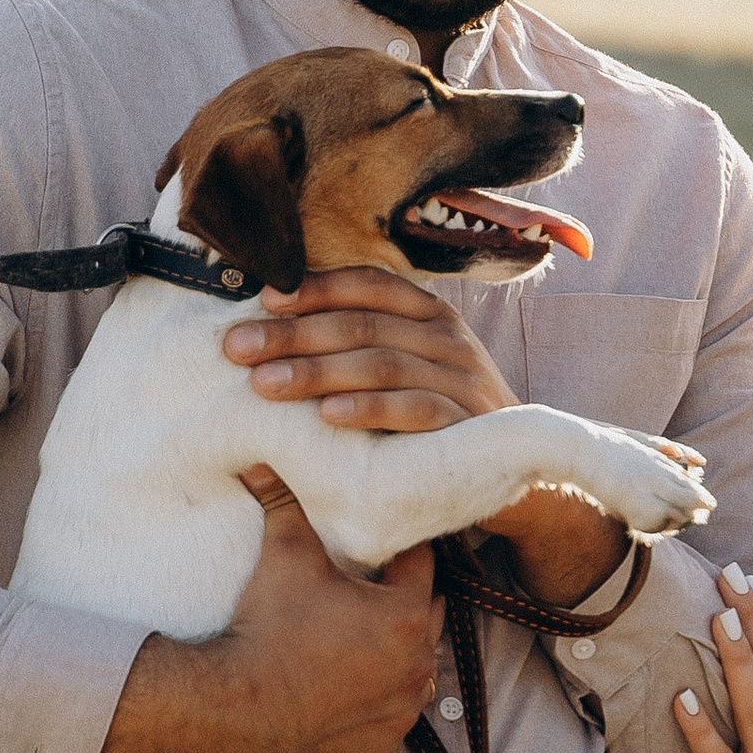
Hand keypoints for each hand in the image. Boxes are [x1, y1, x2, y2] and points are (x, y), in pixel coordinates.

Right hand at [97, 477, 439, 752]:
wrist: (231, 709)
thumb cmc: (265, 628)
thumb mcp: (283, 556)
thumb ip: (285, 502)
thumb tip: (264, 458)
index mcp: (405, 613)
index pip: (421, 563)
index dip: (400, 549)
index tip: (381, 542)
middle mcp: (418, 664)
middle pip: (424, 614)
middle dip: (402, 597)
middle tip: (369, 585)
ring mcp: (403, 710)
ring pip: (417, 668)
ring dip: (398, 651)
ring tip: (361, 635)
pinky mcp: (383, 747)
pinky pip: (394, 715)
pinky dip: (381, 700)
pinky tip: (352, 684)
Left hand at [225, 263, 513, 430]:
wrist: (516, 467)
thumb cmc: (440, 413)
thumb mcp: (409, 366)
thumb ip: (361, 343)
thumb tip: (275, 327)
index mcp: (429, 313)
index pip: (369, 284)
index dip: (315, 287)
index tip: (262, 300)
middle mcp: (447, 337)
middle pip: (362, 324)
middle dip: (293, 334)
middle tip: (237, 348)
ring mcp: (462, 378)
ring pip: (382, 362)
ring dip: (317, 371)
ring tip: (265, 384)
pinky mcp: (469, 422)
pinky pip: (415, 409)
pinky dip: (369, 409)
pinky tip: (328, 416)